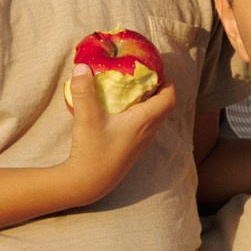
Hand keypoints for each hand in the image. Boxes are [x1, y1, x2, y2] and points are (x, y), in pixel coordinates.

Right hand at [61, 65, 176, 204]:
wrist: (87, 184)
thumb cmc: (92, 152)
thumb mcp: (86, 118)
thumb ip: (84, 91)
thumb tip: (81, 66)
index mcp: (143, 122)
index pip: (168, 99)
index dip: (168, 82)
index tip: (158, 69)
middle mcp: (147, 132)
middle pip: (163, 107)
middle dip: (157, 89)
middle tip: (143, 75)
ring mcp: (140, 143)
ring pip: (153, 118)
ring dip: (148, 102)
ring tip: (132, 88)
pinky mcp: (131, 150)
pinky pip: (143, 127)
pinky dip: (138, 114)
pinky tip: (118, 110)